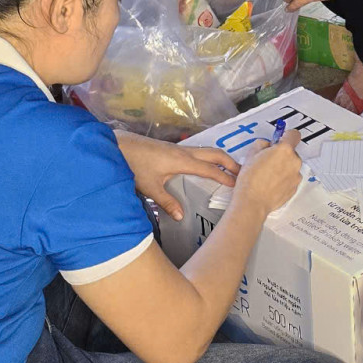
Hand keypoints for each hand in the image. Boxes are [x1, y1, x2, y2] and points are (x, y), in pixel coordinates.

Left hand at [117, 132, 237, 220]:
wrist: (119, 145)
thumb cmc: (134, 164)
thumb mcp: (149, 186)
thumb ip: (166, 202)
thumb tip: (180, 217)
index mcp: (182, 161)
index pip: (210, 169)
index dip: (225, 177)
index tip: (239, 185)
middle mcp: (184, 152)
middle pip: (214, 154)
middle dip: (230, 163)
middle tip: (243, 174)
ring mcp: (179, 149)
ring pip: (207, 151)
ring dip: (220, 159)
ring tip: (230, 171)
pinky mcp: (172, 149)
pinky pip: (198, 153)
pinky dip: (209, 159)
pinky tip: (206, 168)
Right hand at [234, 138, 302, 215]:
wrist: (253, 201)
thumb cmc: (251, 180)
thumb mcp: (251, 153)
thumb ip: (262, 144)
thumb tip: (266, 145)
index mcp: (285, 150)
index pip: (294, 134)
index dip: (286, 135)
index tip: (281, 138)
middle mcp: (294, 162)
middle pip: (291, 152)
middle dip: (281, 154)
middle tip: (267, 160)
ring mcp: (296, 176)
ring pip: (291, 166)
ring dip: (283, 167)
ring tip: (267, 174)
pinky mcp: (294, 187)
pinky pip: (290, 178)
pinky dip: (283, 179)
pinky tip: (271, 182)